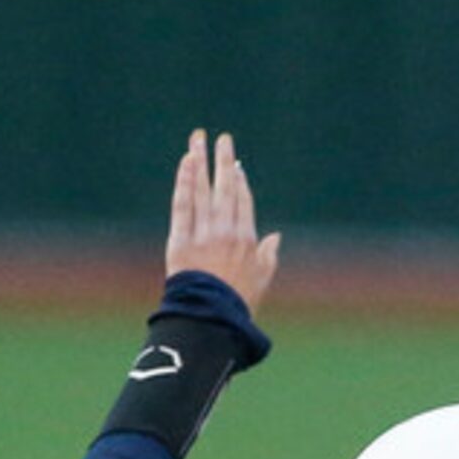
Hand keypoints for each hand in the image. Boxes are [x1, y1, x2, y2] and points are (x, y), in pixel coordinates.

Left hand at [166, 128, 280, 309]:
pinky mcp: (181, 240)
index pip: (243, 202)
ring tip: (198, 140)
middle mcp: (227, 231)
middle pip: (225, 188)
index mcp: (247, 239)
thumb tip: (276, 236)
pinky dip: (184, 183)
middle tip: (222, 139)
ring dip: (201, 162)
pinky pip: (183, 205)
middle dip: (223, 161)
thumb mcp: (262, 280)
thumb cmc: (238, 304)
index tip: (235, 167)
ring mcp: (204, 234)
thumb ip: (269, 255)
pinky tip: (185, 164)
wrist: (210, 319)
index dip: (239, 182)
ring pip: (203, 190)